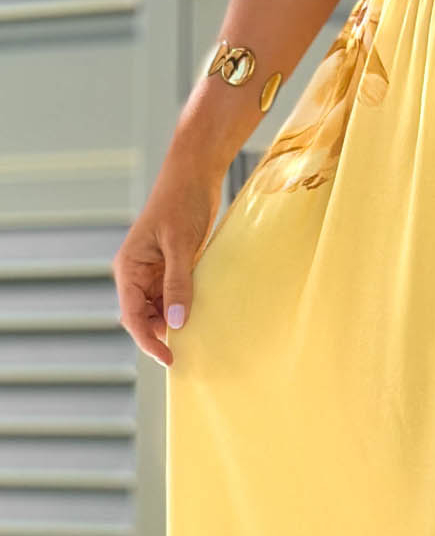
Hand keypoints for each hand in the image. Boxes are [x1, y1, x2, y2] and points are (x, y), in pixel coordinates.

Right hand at [113, 161, 221, 368]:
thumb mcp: (180, 245)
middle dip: (163, 335)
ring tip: (201, 335)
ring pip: (161, 310)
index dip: (148, 341)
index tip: (169, 359)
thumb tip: (177, 322)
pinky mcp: (172, 269)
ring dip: (176, 323)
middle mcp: (137, 274)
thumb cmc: (182, 203)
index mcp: (129, 268)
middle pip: (145, 317)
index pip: (132, 316)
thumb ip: (178, 284)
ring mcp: (154, 273)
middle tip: (191, 352)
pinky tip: (203, 316)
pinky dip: (186, 308)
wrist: (194, 176)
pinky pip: (175, 297)